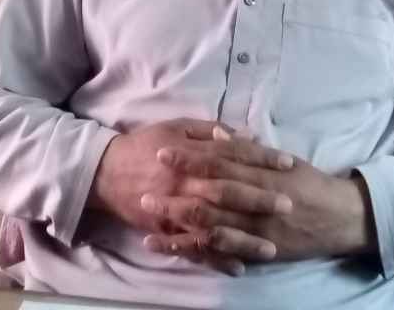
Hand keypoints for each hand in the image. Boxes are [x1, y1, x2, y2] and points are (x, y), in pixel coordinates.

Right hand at [86, 118, 294, 274]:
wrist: (105, 172)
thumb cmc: (146, 144)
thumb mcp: (177, 127)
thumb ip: (210, 131)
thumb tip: (242, 135)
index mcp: (191, 155)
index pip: (234, 156)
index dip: (262, 159)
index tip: (288, 164)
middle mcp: (186, 184)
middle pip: (228, 192)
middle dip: (259, 199)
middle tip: (288, 206)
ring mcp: (176, 211)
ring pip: (213, 227)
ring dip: (243, 239)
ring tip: (271, 248)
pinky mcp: (166, 232)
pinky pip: (193, 249)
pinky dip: (215, 260)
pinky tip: (238, 267)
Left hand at [141, 127, 375, 263]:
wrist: (341, 218)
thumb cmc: (310, 183)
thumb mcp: (284, 159)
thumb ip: (250, 149)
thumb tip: (218, 133)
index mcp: (263, 174)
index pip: (221, 163)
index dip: (191, 158)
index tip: (163, 152)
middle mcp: (258, 203)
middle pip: (210, 196)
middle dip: (176, 192)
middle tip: (144, 187)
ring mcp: (256, 230)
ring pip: (211, 227)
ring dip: (178, 223)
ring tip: (148, 218)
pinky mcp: (256, 251)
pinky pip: (222, 252)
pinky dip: (194, 250)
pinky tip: (170, 247)